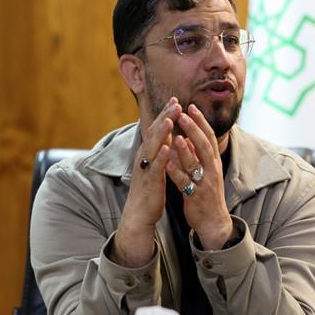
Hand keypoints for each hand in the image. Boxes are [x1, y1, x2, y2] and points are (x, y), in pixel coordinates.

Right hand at [112, 97, 181, 266]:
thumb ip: (159, 150)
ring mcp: (145, 169)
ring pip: (152, 147)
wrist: (139, 214)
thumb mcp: (155, 165)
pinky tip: (167, 146)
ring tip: (170, 118)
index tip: (175, 100)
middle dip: (164, 116)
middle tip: (175, 101)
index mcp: (148, 153)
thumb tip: (167, 135)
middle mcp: (144, 157)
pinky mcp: (149, 182)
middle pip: (154, 132)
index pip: (157, 129)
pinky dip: (160, 156)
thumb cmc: (149, 189)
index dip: (166, 114)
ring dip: (161, 132)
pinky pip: (155, 167)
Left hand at [166, 104, 232, 249]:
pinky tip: (166, 163)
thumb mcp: (206, 171)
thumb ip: (197, 155)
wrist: (214, 222)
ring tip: (176, 135)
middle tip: (184, 113)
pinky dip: (176, 172)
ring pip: (195, 163)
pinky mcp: (195, 196)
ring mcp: (204, 183)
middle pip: (204, 145)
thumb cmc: (207, 194)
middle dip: (194, 128)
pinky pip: (184, 182)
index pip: (209, 137)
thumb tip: (188, 136)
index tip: (191, 106)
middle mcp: (212, 170)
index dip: (201, 122)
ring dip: (186, 149)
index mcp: (213, 162)